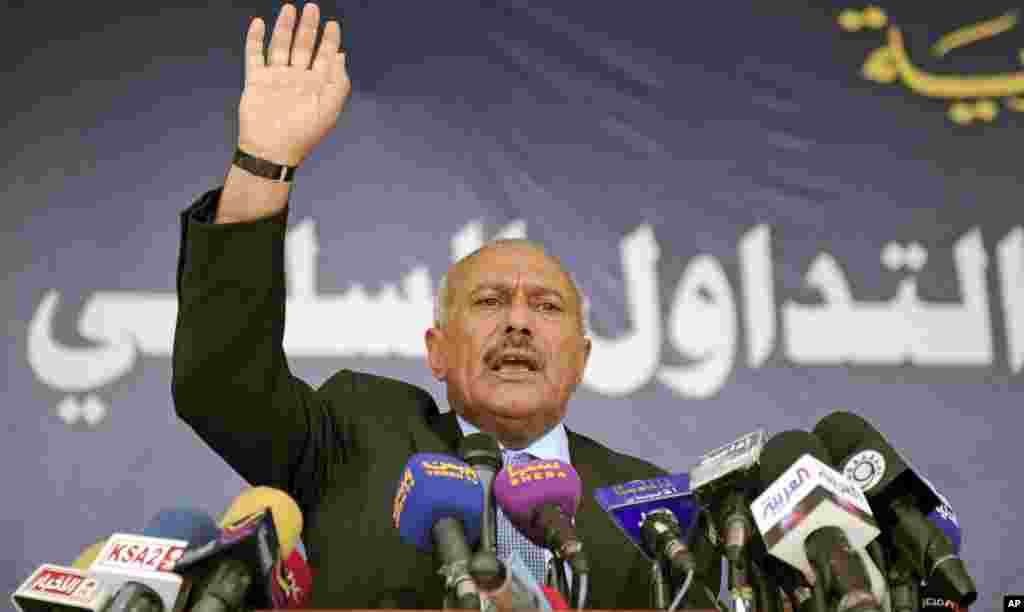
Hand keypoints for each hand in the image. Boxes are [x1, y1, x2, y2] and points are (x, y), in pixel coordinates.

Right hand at [238, 2, 349, 166]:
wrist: (272, 150)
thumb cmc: (304, 134)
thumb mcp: (330, 108)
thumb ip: (338, 81)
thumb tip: (341, 56)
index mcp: (316, 86)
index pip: (325, 57)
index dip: (329, 41)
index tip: (333, 25)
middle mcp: (297, 79)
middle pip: (303, 47)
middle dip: (309, 28)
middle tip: (313, 8)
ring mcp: (276, 79)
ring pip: (281, 46)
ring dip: (285, 27)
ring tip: (289, 9)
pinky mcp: (256, 81)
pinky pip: (255, 56)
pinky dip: (256, 39)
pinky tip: (259, 24)